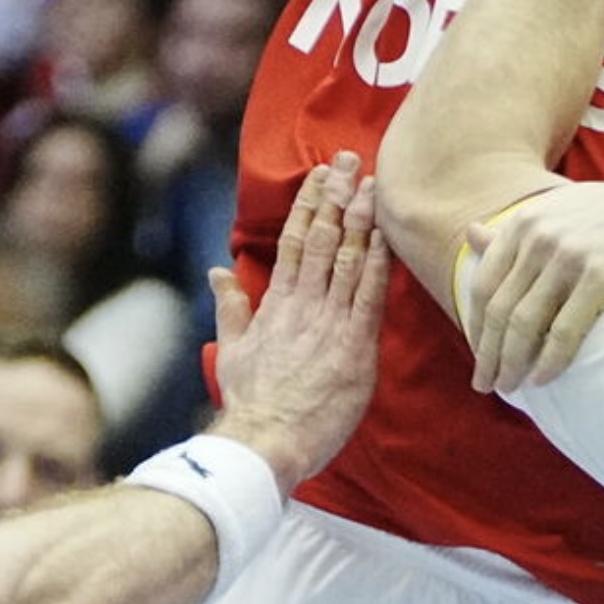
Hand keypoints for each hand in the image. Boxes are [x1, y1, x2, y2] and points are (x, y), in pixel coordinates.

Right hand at [211, 152, 389, 491]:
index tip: (320, 175)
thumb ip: (229, 307)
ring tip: (371, 184)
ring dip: (360, 219)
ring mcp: (330, 323)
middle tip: (349, 160)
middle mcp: (303, 304)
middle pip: (321, 238)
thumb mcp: (230, 350)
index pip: (293, 241)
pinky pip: (369, 296)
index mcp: (275, 303)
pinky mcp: (355, 346)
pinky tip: (385, 236)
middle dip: (336, 196)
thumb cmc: (250, 403)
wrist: (265, 442)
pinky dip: (377, 264)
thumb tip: (218, 272)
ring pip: (346, 259)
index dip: (308, 204)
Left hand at [462, 167, 603, 393]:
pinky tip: (543, 380)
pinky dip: (550, 360)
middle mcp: (540, 237)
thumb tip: (469, 234)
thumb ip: (514, 230)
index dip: (476, 328)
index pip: (485, 285)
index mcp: (525, 222)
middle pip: (501, 309)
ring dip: (513, 362)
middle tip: (486, 385)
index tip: (479, 357)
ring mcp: (570, 256)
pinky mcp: (601, 276)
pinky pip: (565, 330)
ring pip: (526, 323)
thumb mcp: (557, 212)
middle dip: (489, 354)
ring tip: (510, 388)